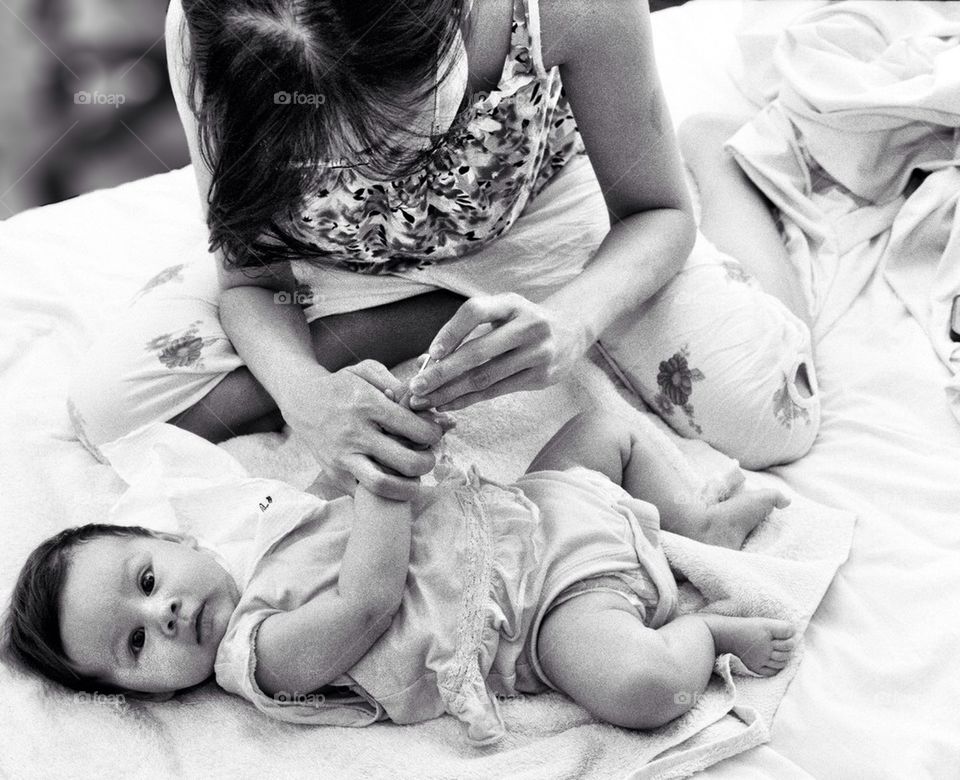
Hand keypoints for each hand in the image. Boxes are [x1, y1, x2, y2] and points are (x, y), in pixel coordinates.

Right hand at [280, 360, 444, 500]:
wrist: (302, 400)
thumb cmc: (344, 385)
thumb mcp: (370, 373)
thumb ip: (402, 389)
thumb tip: (434, 411)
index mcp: (368, 405)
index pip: (414, 428)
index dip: (433, 434)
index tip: (435, 433)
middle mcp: (355, 433)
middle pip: (406, 461)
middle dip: (427, 463)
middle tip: (429, 458)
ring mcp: (343, 457)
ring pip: (383, 485)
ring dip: (408, 487)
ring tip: (415, 479)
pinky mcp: (334, 474)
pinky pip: (364, 494)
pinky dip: (384, 494)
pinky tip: (392, 482)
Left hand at [406, 293, 591, 410]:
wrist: (570, 332)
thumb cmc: (521, 322)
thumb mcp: (501, 313)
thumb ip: (467, 331)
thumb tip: (425, 361)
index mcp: (512, 303)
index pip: (475, 311)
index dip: (451, 331)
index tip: (431, 353)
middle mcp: (528, 326)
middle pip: (478, 351)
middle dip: (442, 372)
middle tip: (416, 387)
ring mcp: (538, 353)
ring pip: (486, 377)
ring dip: (451, 391)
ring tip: (426, 400)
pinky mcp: (541, 377)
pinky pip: (497, 391)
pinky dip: (470, 400)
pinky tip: (450, 404)